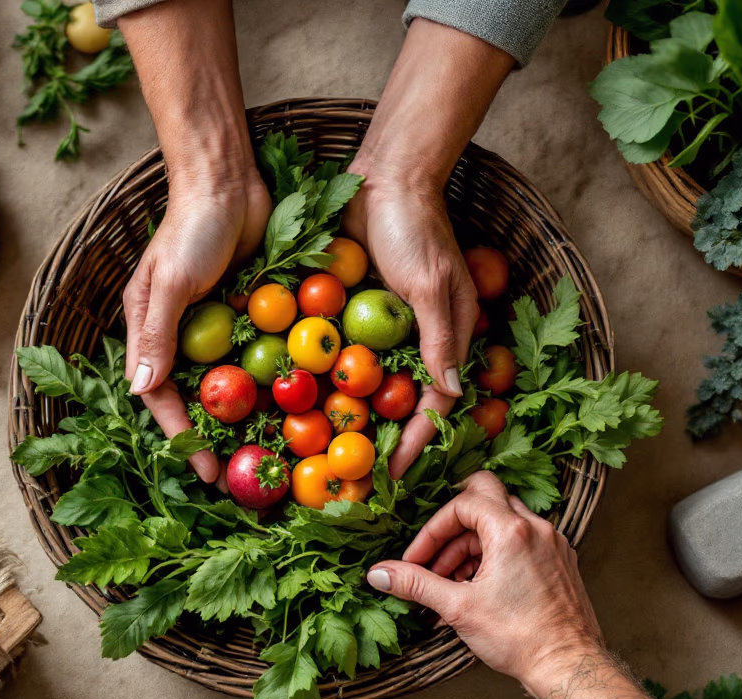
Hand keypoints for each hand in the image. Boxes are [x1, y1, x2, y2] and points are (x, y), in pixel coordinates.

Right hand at [118, 0, 269, 483]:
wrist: (229, 178)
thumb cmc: (191, 228)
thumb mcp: (169, 282)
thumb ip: (156, 335)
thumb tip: (141, 390)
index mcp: (154, 332)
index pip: (163, 398)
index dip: (182, 438)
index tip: (205, 472)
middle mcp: (185, 336)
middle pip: (201, 399)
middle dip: (219, 439)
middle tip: (244, 476)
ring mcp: (222, 327)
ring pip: (236, 384)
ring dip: (253, 418)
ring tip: (277, 454)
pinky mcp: (255, 314)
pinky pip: (266, 355)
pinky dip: (279, 380)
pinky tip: (305, 407)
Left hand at [342, 163, 476, 478]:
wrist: (384, 175)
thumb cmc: (415, 227)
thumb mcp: (430, 283)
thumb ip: (440, 337)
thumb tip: (449, 394)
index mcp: (442, 339)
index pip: (432, 406)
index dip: (415, 442)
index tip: (390, 473)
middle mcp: (411, 342)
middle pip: (395, 405)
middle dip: (375, 442)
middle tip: (349, 480)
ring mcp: (378, 330)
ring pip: (361, 387)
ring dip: (343, 419)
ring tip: (315, 455)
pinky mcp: (348, 313)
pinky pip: (335, 354)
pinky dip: (319, 378)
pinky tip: (291, 403)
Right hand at [365, 472, 600, 688]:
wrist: (568, 666)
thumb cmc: (519, 638)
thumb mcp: (458, 608)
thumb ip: (416, 584)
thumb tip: (379, 574)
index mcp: (512, 531)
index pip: (463, 503)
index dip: (433, 530)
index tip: (417, 559)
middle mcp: (537, 528)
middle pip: (485, 500)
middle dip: (453, 527)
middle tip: (434, 556)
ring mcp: (552, 543)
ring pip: (503, 522)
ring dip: (472, 545)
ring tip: (453, 582)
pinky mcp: (560, 561)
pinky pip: (522, 540)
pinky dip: (496, 554)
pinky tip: (480, 587)